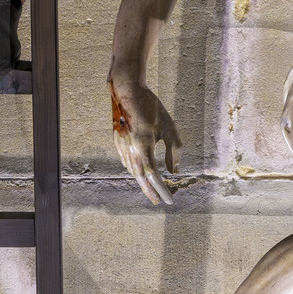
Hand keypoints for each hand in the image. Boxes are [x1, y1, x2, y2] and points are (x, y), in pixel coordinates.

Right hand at [109, 70, 181, 206]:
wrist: (126, 91)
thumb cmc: (151, 107)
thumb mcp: (169, 126)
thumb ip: (174, 150)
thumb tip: (175, 170)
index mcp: (144, 144)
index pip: (153, 174)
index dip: (162, 189)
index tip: (169, 199)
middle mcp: (130, 148)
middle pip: (141, 178)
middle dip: (150, 192)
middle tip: (158, 202)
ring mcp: (121, 146)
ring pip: (132, 171)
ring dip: (143, 182)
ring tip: (152, 190)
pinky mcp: (117, 143)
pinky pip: (127, 162)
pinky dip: (135, 171)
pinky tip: (141, 174)